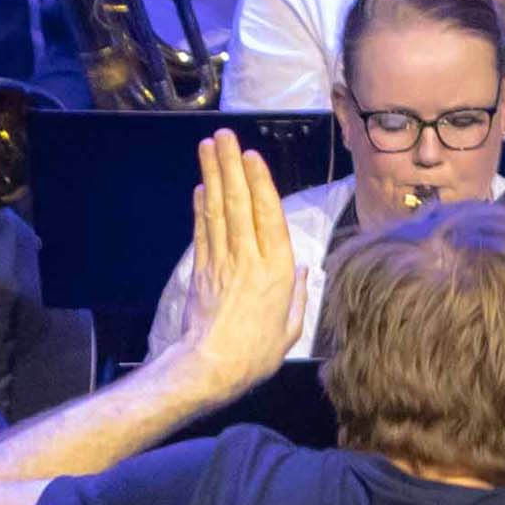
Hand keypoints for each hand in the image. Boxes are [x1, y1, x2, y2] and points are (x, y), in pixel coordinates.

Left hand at [156, 133, 305, 418]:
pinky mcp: (201, 271)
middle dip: (231, 166)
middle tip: (224, 135)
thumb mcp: (291, 329)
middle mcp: (248, 260)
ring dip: (213, 175)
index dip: (260, 183)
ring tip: (208, 147)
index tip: (252, 156)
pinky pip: (202, 231)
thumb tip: (304, 271)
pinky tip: (201, 187)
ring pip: (218, 210)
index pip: (268, 216)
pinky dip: (201, 207)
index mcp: (276, 272)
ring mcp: (221, 262)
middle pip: (238, 203)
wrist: (209, 368)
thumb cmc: (255, 354)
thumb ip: (298, 295)